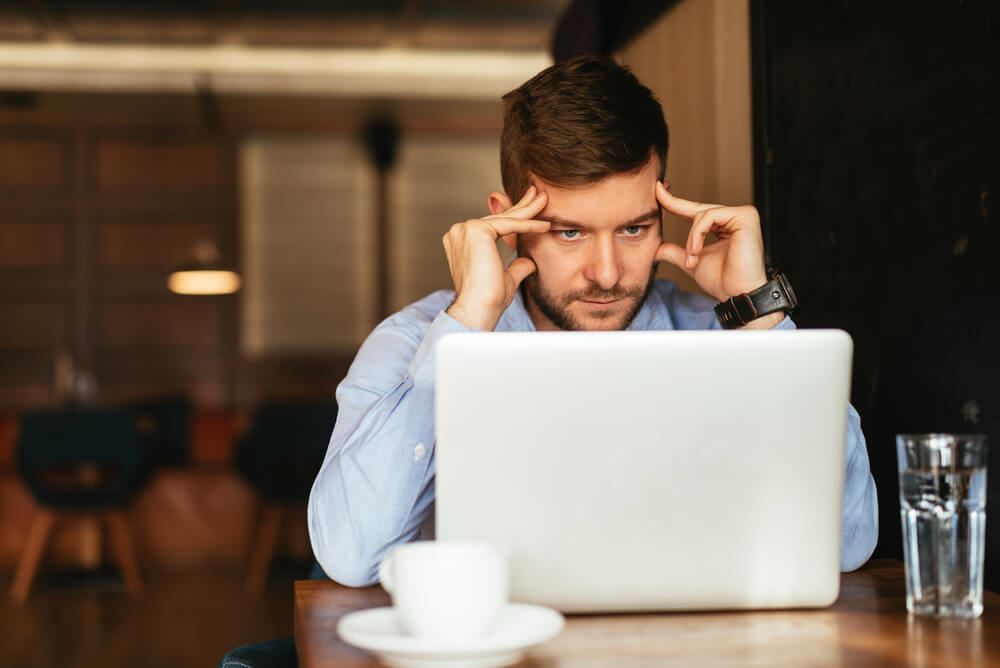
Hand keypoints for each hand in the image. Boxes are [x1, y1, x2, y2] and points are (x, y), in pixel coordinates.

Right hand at [443, 186, 550, 330]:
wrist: (478, 309)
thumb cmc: (488, 300)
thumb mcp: (506, 278)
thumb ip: (515, 266)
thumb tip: (528, 261)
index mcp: (461, 242)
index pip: (493, 226)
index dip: (514, 218)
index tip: (532, 210)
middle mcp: (459, 233)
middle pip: (498, 218)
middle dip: (522, 206)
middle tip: (539, 194)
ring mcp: (465, 229)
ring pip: (504, 218)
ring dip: (527, 210)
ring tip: (544, 200)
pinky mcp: (476, 230)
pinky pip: (508, 225)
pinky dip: (528, 224)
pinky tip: (544, 225)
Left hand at [654, 181, 767, 302]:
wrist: (737, 296)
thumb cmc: (722, 282)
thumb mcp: (692, 262)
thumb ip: (676, 252)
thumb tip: (656, 248)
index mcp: (725, 225)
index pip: (696, 210)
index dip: (675, 201)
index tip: (657, 190)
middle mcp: (735, 217)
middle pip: (698, 208)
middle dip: (675, 209)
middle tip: (657, 198)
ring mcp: (742, 214)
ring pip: (702, 214)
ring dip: (691, 239)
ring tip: (692, 259)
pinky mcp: (745, 216)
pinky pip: (709, 217)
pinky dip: (697, 235)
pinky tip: (697, 252)